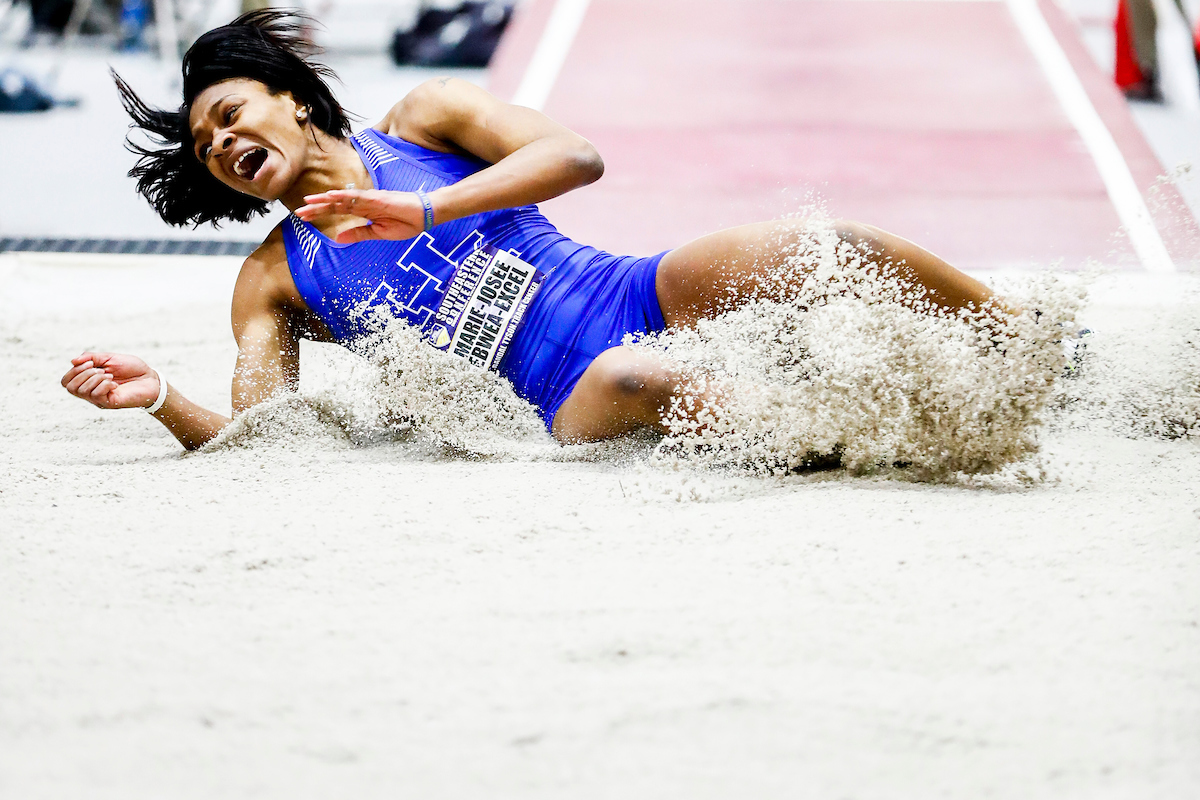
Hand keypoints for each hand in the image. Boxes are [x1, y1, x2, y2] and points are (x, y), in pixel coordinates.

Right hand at [61, 352, 161, 410]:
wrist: (151, 378)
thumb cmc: (132, 368)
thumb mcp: (109, 358)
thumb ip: (91, 358)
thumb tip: (72, 361)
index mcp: (88, 381)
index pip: (66, 381)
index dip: (73, 371)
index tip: (90, 363)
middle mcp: (91, 392)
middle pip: (70, 387)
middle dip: (82, 374)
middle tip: (98, 369)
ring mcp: (99, 399)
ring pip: (81, 391)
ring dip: (94, 378)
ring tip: (109, 375)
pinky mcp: (110, 403)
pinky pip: (96, 395)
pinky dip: (103, 385)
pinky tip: (114, 383)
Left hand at [296, 189, 426, 243]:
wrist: (425, 215)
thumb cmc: (406, 223)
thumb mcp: (379, 233)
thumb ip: (359, 234)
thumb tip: (338, 238)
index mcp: (364, 212)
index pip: (337, 211)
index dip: (320, 213)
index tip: (304, 217)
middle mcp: (363, 203)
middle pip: (335, 205)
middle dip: (316, 208)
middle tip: (298, 211)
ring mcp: (369, 199)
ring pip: (342, 199)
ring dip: (324, 201)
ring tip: (307, 202)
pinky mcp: (377, 198)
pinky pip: (357, 197)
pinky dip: (343, 196)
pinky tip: (329, 196)